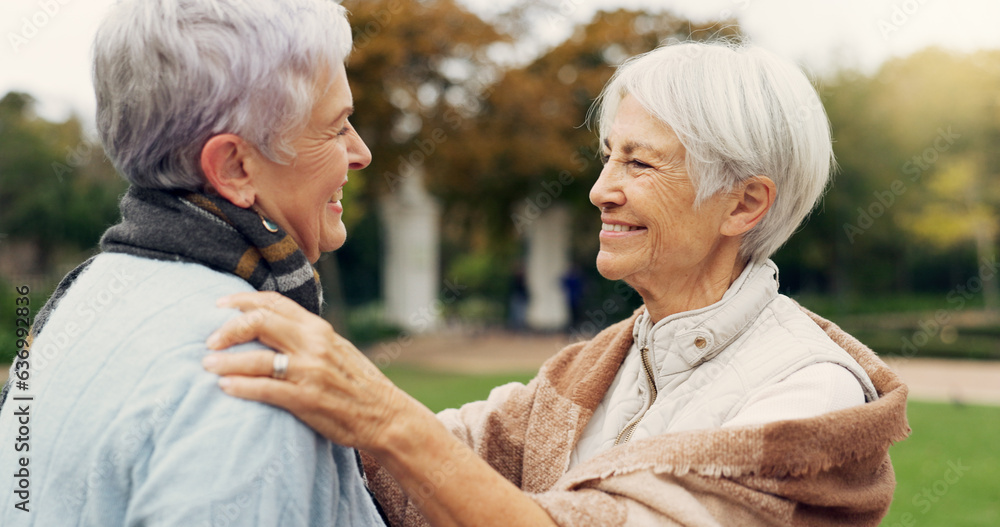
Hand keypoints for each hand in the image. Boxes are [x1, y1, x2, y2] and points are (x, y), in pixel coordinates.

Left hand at [201, 291, 408, 450]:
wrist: (385, 415)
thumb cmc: (358, 384)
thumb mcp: (337, 349)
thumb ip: (307, 337)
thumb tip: (274, 327)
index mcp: (319, 329)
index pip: (274, 303)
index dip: (242, 300)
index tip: (219, 305)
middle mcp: (313, 344)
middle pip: (260, 322)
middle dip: (227, 329)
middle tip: (209, 341)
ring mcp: (310, 371)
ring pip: (257, 358)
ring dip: (225, 362)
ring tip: (207, 365)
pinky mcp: (306, 399)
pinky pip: (265, 389)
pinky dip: (240, 387)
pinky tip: (224, 388)